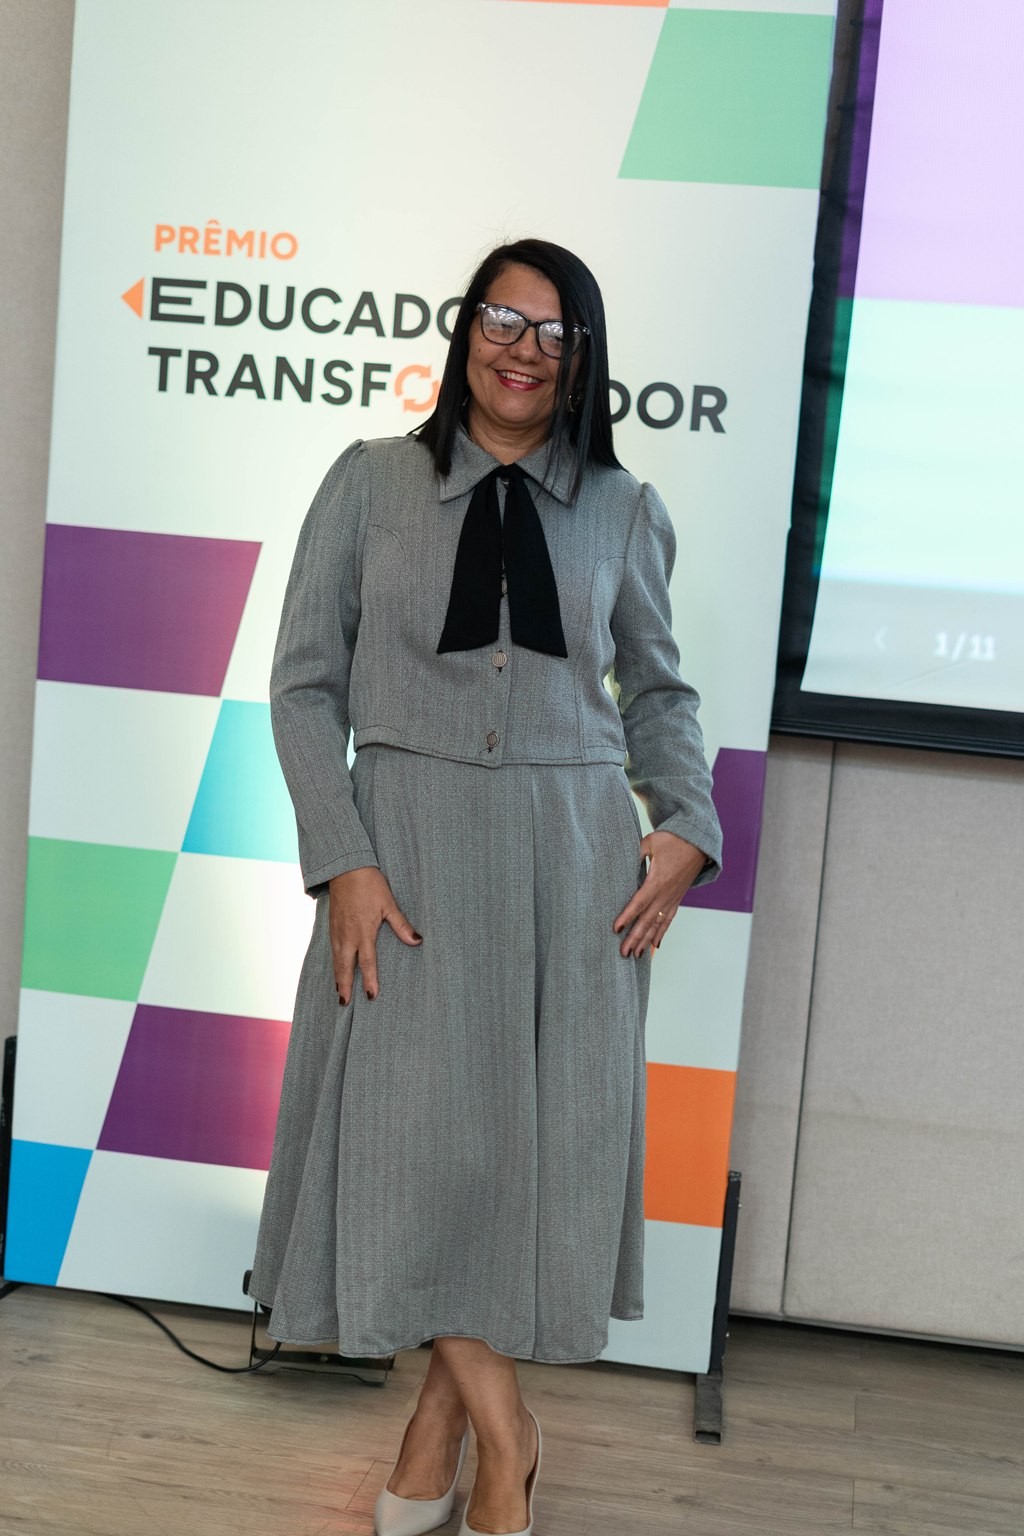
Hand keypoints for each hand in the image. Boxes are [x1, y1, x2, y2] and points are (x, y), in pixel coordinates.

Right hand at [328, 867, 421, 1003]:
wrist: (346, 869)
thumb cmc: (370, 885)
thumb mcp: (389, 904)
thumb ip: (401, 926)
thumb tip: (417, 941)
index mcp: (363, 932)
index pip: (367, 962)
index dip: (369, 981)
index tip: (371, 995)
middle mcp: (347, 935)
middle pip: (345, 967)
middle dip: (344, 986)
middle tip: (344, 1003)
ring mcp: (337, 931)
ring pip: (336, 959)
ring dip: (338, 976)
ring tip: (339, 991)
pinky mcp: (331, 926)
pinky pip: (332, 949)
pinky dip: (334, 962)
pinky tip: (336, 968)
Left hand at [613, 831, 707, 959]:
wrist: (698, 843)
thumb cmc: (673, 840)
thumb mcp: (650, 842)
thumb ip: (635, 853)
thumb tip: (619, 860)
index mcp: (657, 881)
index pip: (639, 902)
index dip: (627, 916)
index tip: (616, 929)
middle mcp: (666, 894)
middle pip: (648, 920)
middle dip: (635, 937)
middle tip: (623, 952)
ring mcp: (673, 898)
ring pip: (658, 924)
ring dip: (647, 940)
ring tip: (636, 955)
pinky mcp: (677, 899)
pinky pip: (668, 920)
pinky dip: (662, 933)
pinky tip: (655, 945)